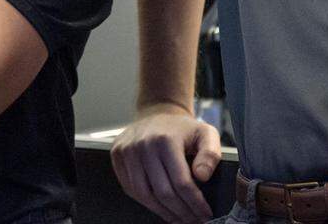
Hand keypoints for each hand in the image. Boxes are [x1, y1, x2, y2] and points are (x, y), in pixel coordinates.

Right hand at [110, 103, 220, 222]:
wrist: (156, 113)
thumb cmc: (182, 128)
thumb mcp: (206, 133)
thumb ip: (210, 154)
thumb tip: (202, 176)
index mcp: (166, 139)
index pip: (181, 182)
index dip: (195, 203)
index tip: (205, 214)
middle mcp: (143, 144)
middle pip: (162, 191)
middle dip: (181, 212)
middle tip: (194, 220)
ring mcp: (127, 150)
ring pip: (144, 194)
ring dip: (163, 212)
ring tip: (179, 218)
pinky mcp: (117, 155)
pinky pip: (130, 188)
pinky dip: (147, 202)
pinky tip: (161, 207)